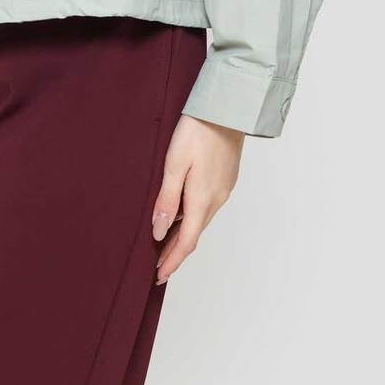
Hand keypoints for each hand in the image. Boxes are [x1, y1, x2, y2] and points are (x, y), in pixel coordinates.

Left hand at [150, 114, 244, 284]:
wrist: (226, 108)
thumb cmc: (197, 131)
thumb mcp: (174, 164)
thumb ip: (166, 199)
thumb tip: (157, 232)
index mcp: (201, 199)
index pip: (185, 242)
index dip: (171, 262)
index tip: (158, 276)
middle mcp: (216, 200)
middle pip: (194, 234)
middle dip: (175, 252)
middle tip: (157, 264)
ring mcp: (223, 190)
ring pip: (201, 220)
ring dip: (183, 234)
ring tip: (163, 241)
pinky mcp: (225, 179)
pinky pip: (206, 206)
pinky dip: (192, 217)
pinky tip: (181, 212)